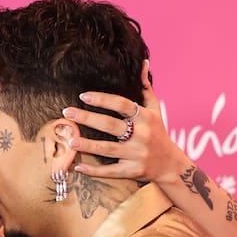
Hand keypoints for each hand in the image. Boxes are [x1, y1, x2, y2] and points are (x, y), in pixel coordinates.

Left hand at [61, 60, 185, 185]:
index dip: (102, 99)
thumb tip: (142, 63)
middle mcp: (141, 136)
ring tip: (70, 141)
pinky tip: (78, 167)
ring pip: (108, 149)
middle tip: (67, 112)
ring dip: (88, 146)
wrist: (170, 164)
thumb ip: (145, 88)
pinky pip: (110, 172)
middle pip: (110, 125)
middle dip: (88, 118)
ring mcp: (136, 155)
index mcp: (145, 118)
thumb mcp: (155, 109)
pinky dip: (94, 171)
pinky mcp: (132, 172)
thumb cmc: (158, 132)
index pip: (121, 105)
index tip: (83, 96)